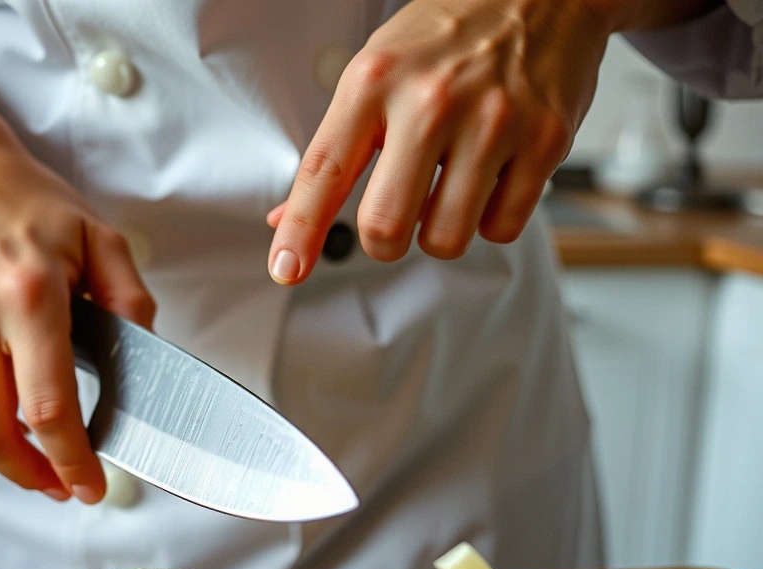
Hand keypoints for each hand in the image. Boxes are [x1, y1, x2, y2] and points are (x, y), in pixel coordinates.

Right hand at [0, 27, 153, 502]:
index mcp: (29, 298)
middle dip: (33, 476)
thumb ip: (130, 299)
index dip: (72, 461)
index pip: (48, 408)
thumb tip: (146, 355)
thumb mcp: (98, 237)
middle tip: (61, 484)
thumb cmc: (24, 202)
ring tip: (32, 455)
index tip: (89, 487)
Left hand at [267, 0, 610, 278]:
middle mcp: (431, 100)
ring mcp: (493, 121)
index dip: (301, 231)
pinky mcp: (544, 140)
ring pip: (445, 239)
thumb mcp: (374, 76)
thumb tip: (285, 219)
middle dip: (384, 241)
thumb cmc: (448, 38)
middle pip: (385, 228)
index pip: (324, 172)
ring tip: (448, 187)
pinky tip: (490, 179)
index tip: (287, 269)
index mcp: (374, 82)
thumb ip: (334, 153)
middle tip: (396, 216)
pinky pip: (501, 228)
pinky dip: (491, 220)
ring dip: (439, 231)